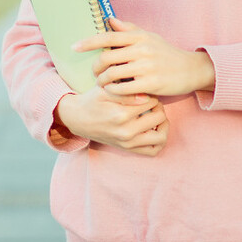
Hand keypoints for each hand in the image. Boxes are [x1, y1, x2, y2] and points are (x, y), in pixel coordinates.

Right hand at [54, 88, 168, 156]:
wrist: (78, 119)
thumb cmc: (92, 100)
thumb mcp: (105, 90)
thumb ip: (126, 93)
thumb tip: (146, 97)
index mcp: (121, 115)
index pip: (151, 102)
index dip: (151, 94)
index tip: (145, 92)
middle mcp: (126, 132)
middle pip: (159, 117)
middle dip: (159, 107)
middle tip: (152, 103)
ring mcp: (128, 143)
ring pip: (161, 137)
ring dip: (163, 125)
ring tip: (156, 116)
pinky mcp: (128, 149)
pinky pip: (153, 151)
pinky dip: (159, 141)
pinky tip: (153, 129)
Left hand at [74, 17, 215, 97]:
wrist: (190, 70)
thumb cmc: (167, 53)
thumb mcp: (150, 37)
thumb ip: (129, 29)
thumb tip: (109, 20)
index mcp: (139, 37)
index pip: (108, 37)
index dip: (89, 42)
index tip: (74, 47)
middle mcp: (142, 49)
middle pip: (106, 58)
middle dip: (95, 68)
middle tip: (95, 74)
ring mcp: (146, 67)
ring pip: (112, 75)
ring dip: (103, 82)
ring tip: (103, 84)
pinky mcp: (150, 84)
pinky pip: (123, 89)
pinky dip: (114, 92)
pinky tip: (114, 92)